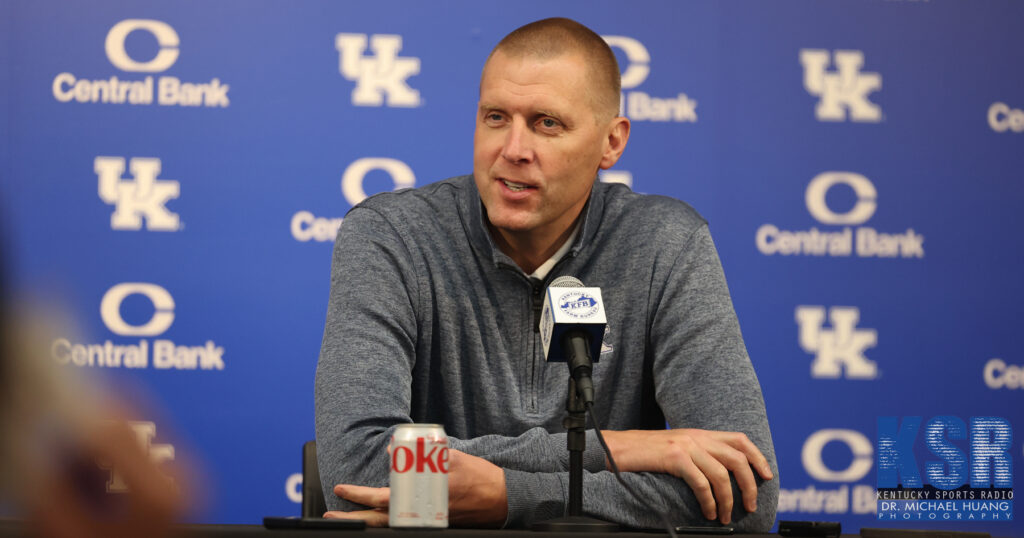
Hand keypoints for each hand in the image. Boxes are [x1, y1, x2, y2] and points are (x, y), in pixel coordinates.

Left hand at [325, 449, 507, 526]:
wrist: (503, 498)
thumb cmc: (480, 478)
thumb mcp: (452, 458)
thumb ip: (425, 455)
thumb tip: (395, 449)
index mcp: (422, 498)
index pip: (382, 501)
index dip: (359, 496)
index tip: (342, 490)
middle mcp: (421, 514)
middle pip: (379, 521)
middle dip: (353, 517)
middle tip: (331, 512)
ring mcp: (427, 521)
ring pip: (390, 525)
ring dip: (367, 521)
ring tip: (349, 517)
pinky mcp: (434, 522)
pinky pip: (405, 523)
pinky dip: (388, 520)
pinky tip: (378, 516)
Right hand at [602, 429, 772, 524]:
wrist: (615, 447)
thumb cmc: (643, 453)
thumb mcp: (676, 448)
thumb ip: (697, 455)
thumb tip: (719, 476)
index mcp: (699, 433)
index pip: (739, 439)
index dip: (757, 457)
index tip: (767, 476)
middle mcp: (696, 436)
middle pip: (737, 458)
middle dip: (749, 485)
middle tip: (750, 505)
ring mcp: (686, 445)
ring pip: (721, 474)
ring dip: (728, 500)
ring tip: (725, 516)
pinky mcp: (674, 457)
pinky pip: (701, 482)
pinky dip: (709, 500)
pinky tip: (708, 511)